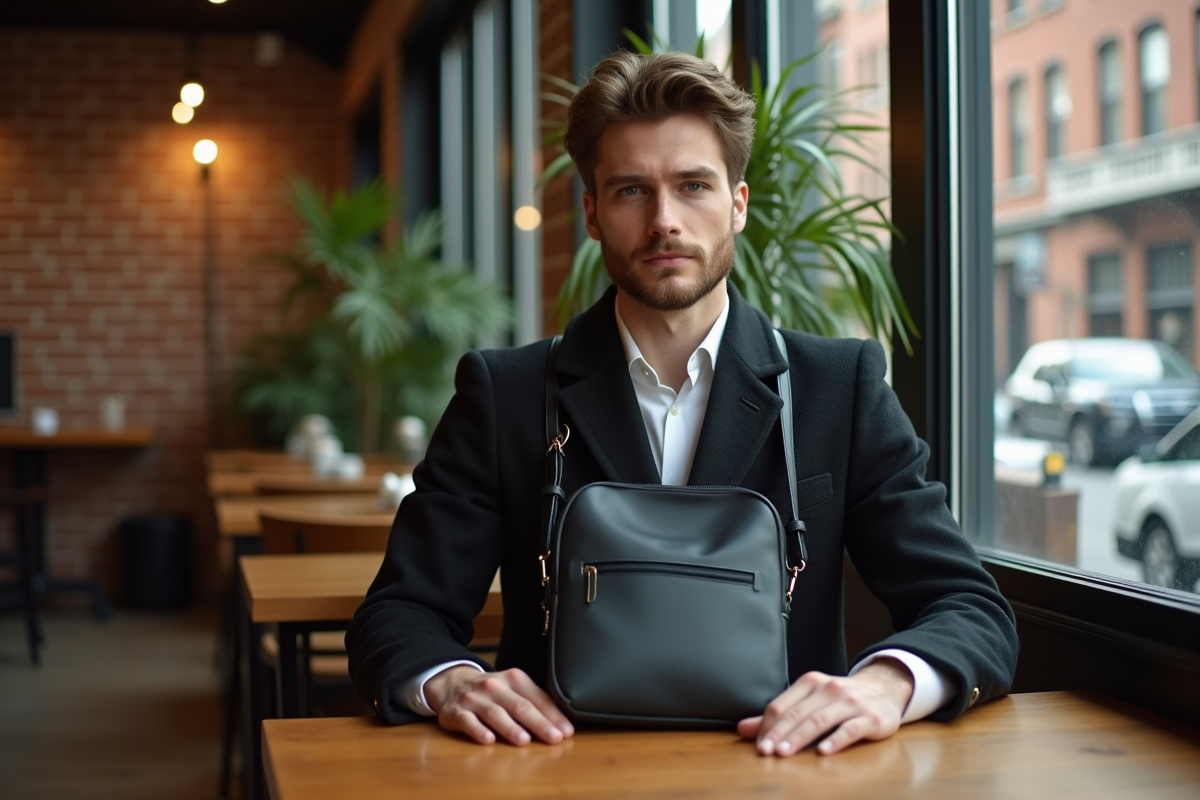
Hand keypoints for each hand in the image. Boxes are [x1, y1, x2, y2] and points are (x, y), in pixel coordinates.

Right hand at [424, 665, 574, 746]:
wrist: (451, 682)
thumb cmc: (491, 691)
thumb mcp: (512, 688)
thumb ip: (533, 702)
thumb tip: (561, 725)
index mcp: (513, 678)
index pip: (537, 697)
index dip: (553, 715)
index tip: (566, 731)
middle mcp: (495, 686)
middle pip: (520, 706)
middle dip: (539, 723)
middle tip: (554, 738)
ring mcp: (474, 699)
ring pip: (495, 713)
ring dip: (511, 728)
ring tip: (524, 741)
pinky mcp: (456, 712)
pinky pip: (467, 721)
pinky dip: (478, 731)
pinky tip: (488, 741)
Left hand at [737, 658, 913, 756]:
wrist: (885, 691)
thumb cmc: (841, 699)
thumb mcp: (810, 701)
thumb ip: (779, 716)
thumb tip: (743, 728)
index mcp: (811, 682)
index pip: (782, 704)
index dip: (768, 725)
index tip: (758, 744)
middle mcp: (830, 689)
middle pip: (798, 713)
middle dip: (779, 733)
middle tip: (765, 751)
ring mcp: (851, 702)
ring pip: (820, 720)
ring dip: (799, 737)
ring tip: (784, 752)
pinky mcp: (871, 718)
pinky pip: (850, 729)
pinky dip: (835, 740)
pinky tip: (823, 751)